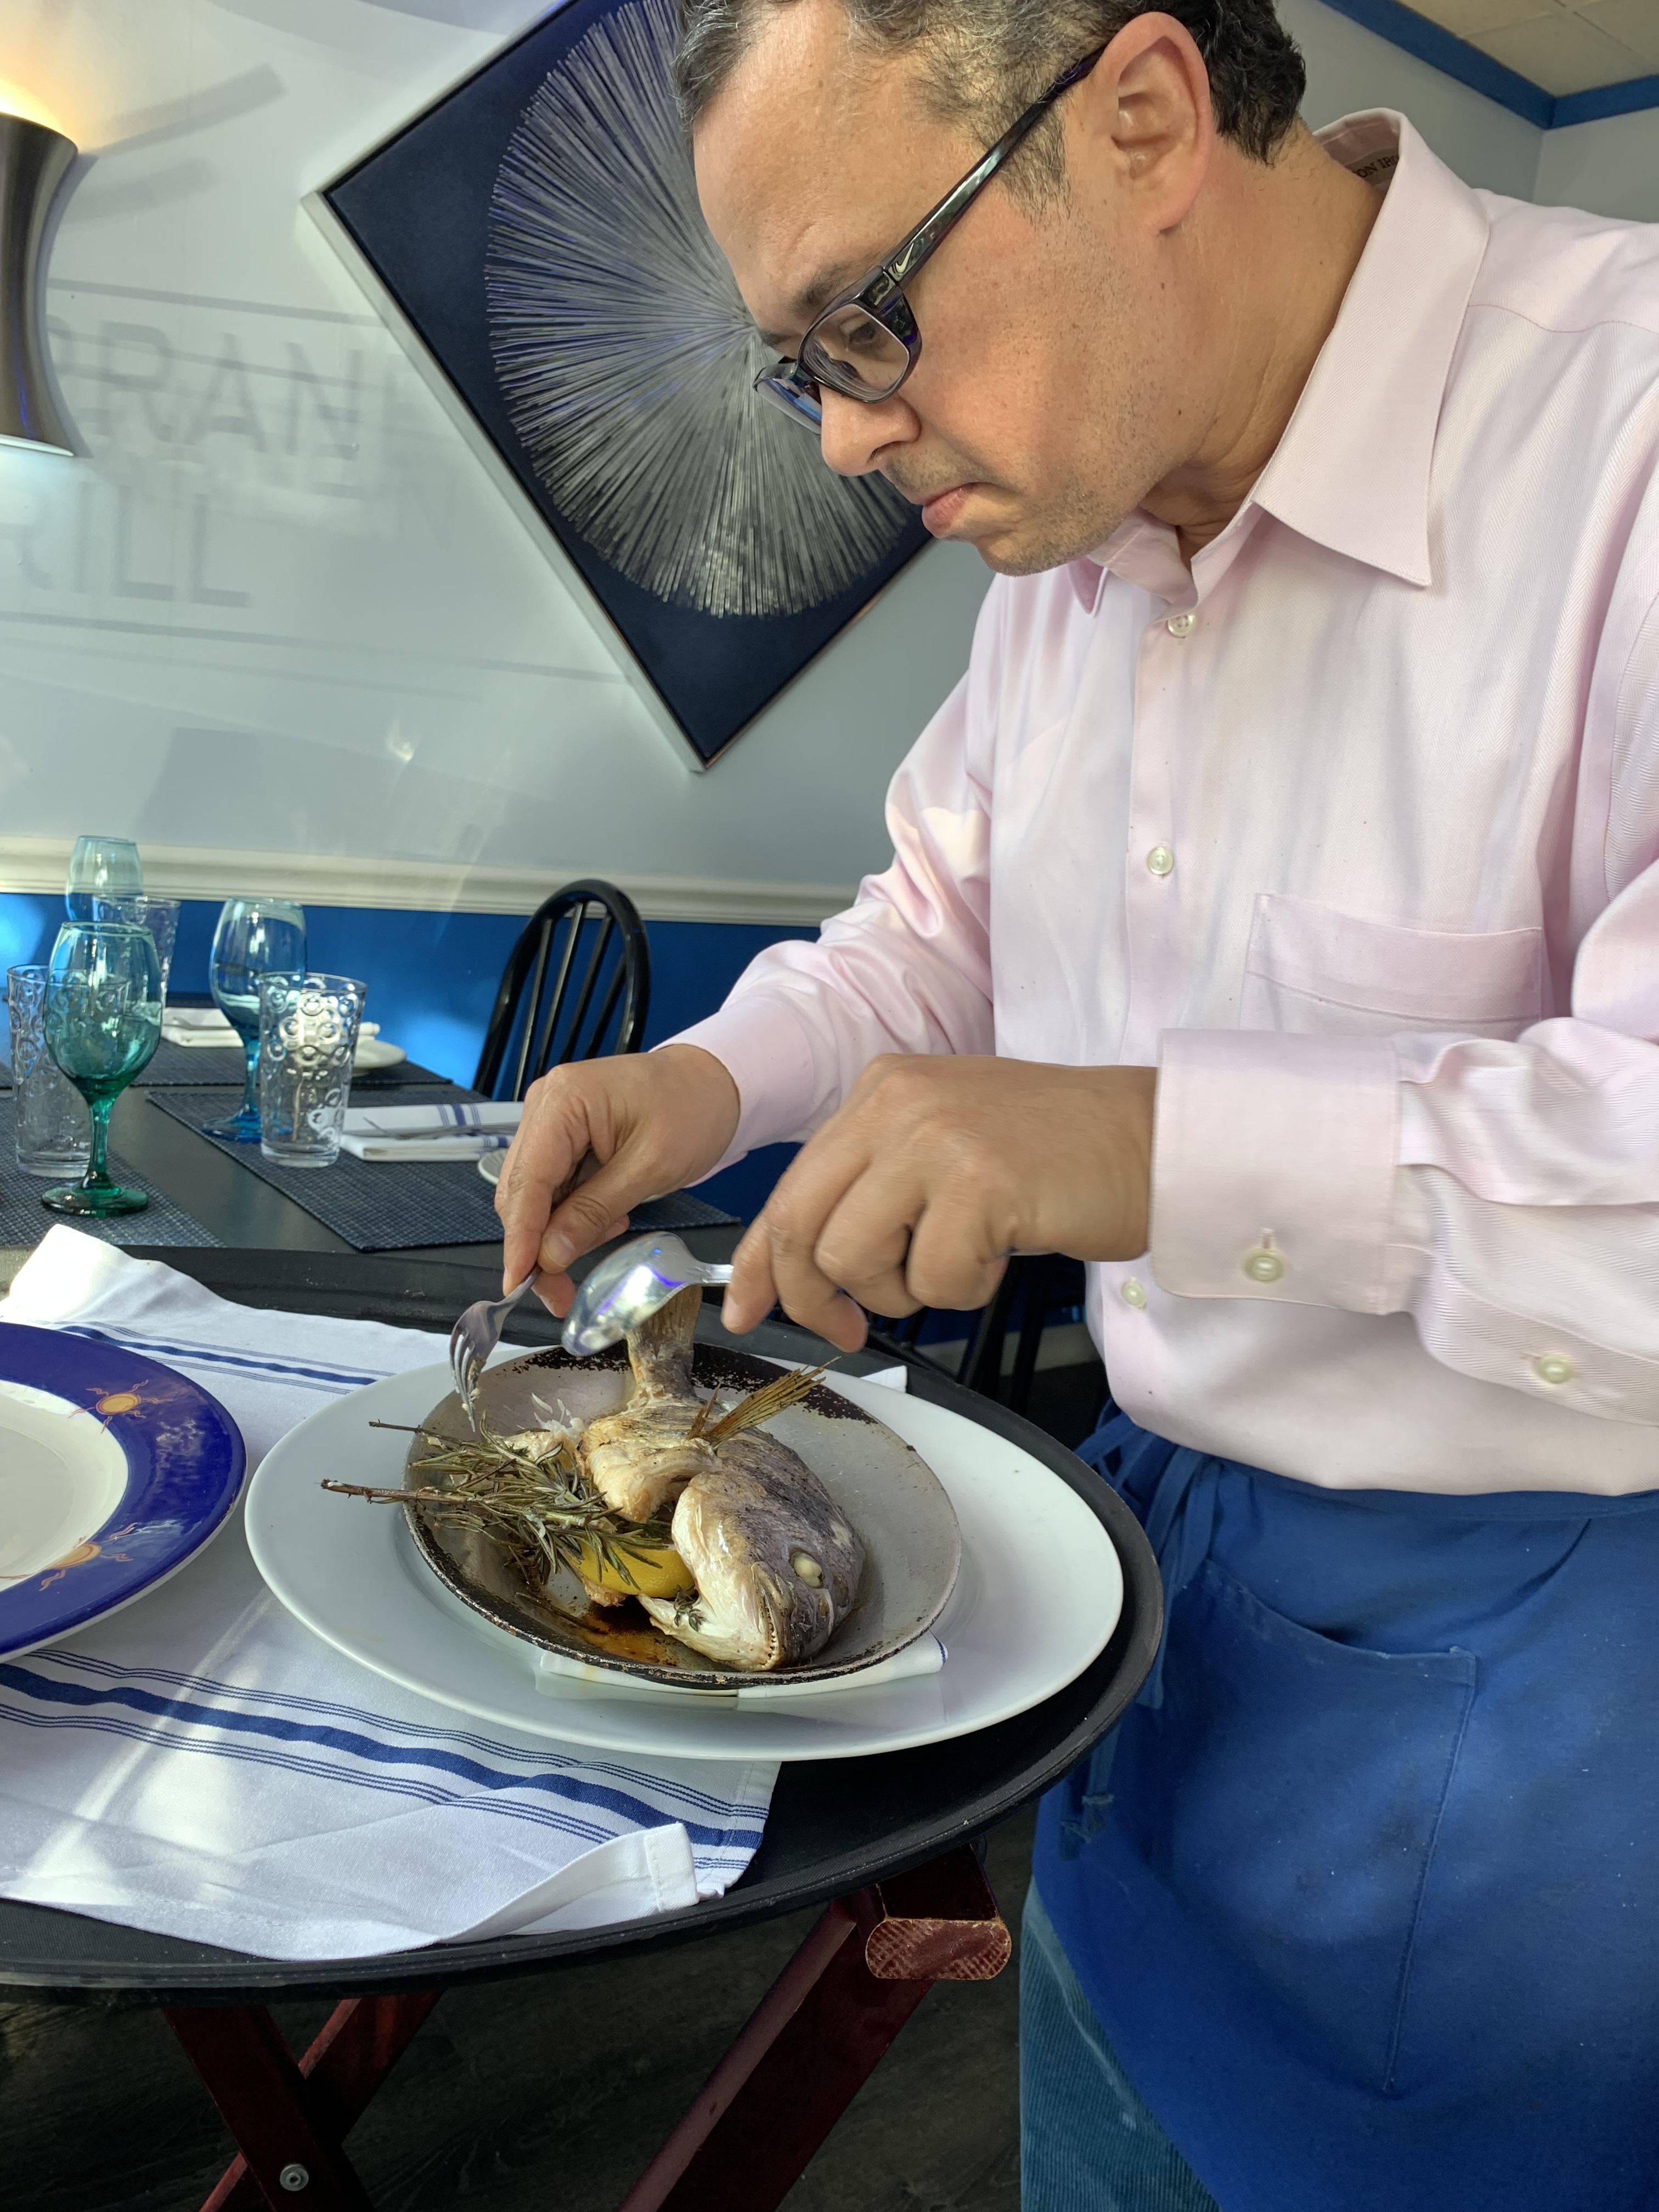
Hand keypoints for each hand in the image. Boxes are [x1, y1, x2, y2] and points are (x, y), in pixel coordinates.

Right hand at [494, 1044, 740, 1313]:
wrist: (714, 1083)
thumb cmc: (692, 1109)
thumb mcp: (650, 1168)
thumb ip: (594, 1212)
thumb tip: (550, 1256)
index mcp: (563, 1101)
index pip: (527, 1182)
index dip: (519, 1239)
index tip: (516, 1284)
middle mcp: (545, 1106)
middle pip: (521, 1192)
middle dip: (536, 1246)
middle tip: (559, 1293)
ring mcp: (551, 1121)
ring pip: (533, 1195)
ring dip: (557, 1232)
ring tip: (609, 1231)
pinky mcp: (563, 1136)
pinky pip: (554, 1187)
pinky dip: (572, 1213)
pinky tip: (606, 1216)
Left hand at [722, 1055, 1155, 1350]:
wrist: (1153, 1141)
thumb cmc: (1060, 1156)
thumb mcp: (944, 1145)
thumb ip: (875, 1185)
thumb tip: (808, 1264)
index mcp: (880, 1090)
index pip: (790, 1188)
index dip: (758, 1263)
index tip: (748, 1310)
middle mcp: (895, 1103)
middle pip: (801, 1227)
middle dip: (816, 1297)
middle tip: (851, 1328)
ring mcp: (934, 1137)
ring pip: (855, 1258)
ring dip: (903, 1291)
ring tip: (960, 1261)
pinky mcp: (977, 1181)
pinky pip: (933, 1279)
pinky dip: (967, 1289)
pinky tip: (1003, 1252)